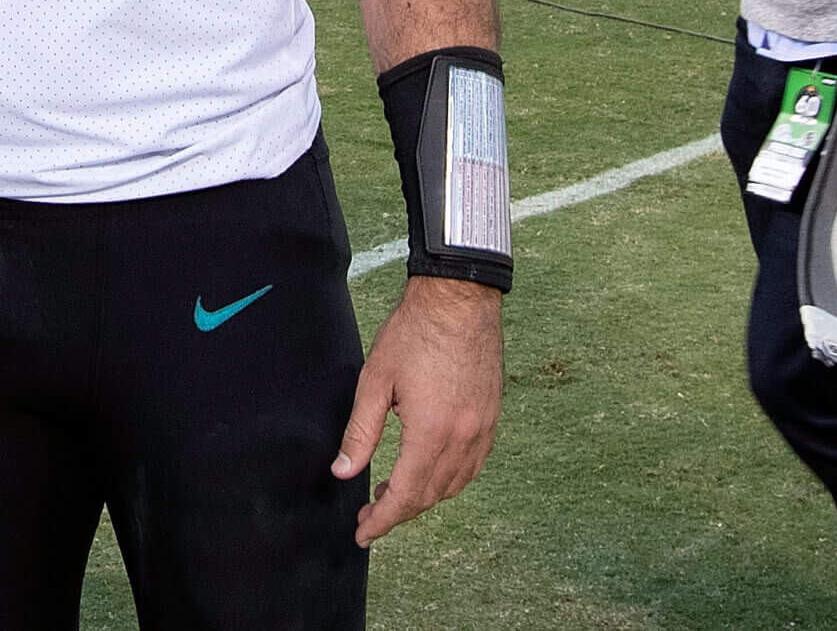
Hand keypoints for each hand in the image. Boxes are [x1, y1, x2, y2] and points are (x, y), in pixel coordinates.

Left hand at [332, 275, 501, 545]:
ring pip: (454, 484)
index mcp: (432, 433)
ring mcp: (484, 430)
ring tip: (392, 492)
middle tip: (370, 514)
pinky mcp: (492, 418)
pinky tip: (427, 470)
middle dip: (399, 512)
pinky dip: (448, 479)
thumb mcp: (375, 381)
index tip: (363, 534)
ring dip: (424, 496)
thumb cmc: (414, 334)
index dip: (382, 520)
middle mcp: (464, 439)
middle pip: (430, 495)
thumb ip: (360, 431)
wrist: (460, 301)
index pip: (406, 495)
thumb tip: (343, 471)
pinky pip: (472, 466)